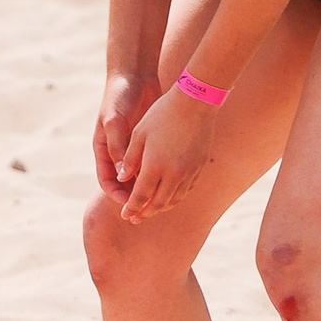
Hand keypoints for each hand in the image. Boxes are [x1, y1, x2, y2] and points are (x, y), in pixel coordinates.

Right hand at [93, 73, 154, 197]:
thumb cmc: (119, 96)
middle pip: (124, 182)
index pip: (107, 180)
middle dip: (133, 196)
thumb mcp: (115, 120)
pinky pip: (152, 162)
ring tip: (160, 197)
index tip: (127, 204)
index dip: (115, 195)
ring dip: (148, 186)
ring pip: (139, 174)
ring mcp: (132, 147)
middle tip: (146, 208)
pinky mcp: (147, 141)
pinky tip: (171, 178)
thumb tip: (122, 172)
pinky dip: (158, 171)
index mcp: (104, 149)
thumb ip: (117, 145)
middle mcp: (117, 151)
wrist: (134, 75)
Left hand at [116, 86, 219, 222]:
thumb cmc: (161, 114)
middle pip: (157, 203)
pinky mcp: (199, 167)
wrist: (195, 102)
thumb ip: (129, 159)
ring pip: (173, 199)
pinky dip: (175, 197)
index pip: (140, 196)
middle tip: (136, 218)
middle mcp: (173, 173)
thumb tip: (121, 178)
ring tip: (151, 210)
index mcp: (154, 165)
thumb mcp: (139, 134)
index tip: (125, 215)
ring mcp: (188, 171)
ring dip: (160, 207)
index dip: (131, 208)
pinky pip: (186, 190)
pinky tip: (169, 196)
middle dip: (145, 212)